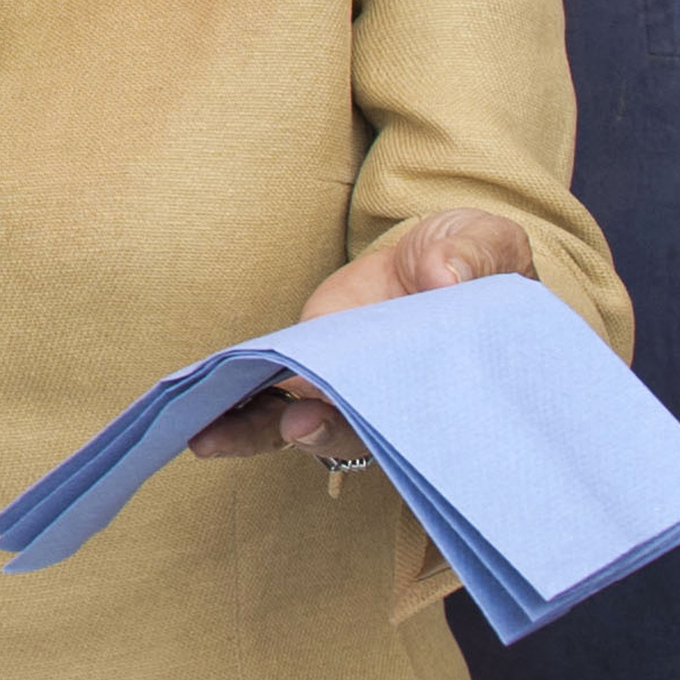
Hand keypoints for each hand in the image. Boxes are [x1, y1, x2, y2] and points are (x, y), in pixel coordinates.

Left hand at [188, 207, 537, 462]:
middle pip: (345, 432)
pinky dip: (236, 402)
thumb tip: (445, 277)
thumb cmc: (477, 261)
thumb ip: (470, 258)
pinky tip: (194, 406)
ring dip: (252, 431)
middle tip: (287, 426)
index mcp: (434, 384)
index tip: (319, 418)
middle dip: (312, 434)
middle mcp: (383, 398)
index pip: (399, 422)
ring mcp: (341, 385)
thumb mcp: (485, 245)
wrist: (445, 258)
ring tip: (206, 435)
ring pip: (296, 422)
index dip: (359, 424)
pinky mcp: (308, 362)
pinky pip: (270, 392)